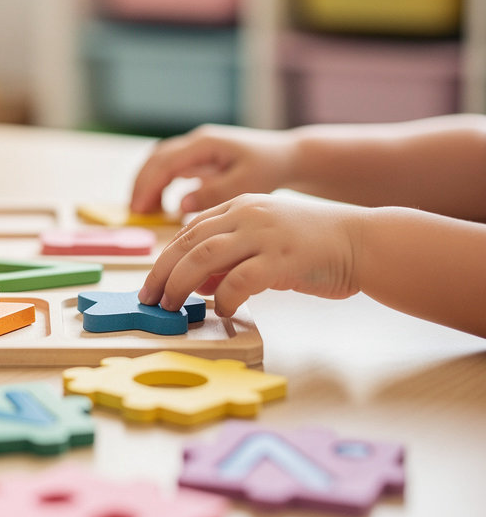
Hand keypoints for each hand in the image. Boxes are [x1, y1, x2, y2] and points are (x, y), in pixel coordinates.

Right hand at [130, 124, 296, 214]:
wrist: (288, 156)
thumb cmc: (270, 169)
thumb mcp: (245, 184)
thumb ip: (213, 194)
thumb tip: (181, 205)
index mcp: (205, 143)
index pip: (165, 163)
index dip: (148, 186)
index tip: (138, 209)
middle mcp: (196, 141)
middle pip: (156, 159)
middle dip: (141, 185)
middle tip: (135, 212)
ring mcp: (196, 147)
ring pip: (159, 161)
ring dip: (148, 183)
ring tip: (145, 211)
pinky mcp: (199, 156)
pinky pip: (170, 167)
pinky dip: (160, 183)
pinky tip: (162, 204)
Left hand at [138, 194, 363, 318]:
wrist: (365, 242)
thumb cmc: (314, 248)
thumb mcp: (265, 243)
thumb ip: (231, 258)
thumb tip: (198, 284)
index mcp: (242, 206)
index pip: (190, 230)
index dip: (166, 257)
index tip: (153, 282)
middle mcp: (248, 214)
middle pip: (189, 242)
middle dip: (163, 273)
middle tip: (151, 299)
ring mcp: (265, 234)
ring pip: (204, 257)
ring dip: (181, 284)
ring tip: (172, 306)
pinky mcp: (282, 258)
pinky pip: (239, 280)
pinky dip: (223, 297)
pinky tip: (223, 310)